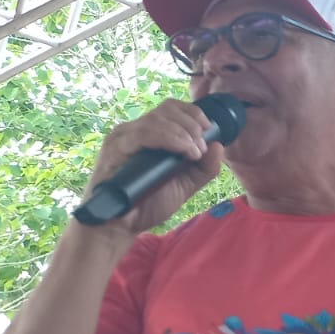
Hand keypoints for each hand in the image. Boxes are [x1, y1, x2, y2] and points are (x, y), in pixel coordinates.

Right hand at [84, 98, 226, 233]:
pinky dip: (170, 139)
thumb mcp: (186, 184)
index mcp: (149, 133)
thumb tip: (219, 145)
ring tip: (195, 153)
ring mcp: (123, 137)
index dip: (193, 113)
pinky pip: (145, 133)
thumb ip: (204, 168)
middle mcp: (135, 130)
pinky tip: (185, 152)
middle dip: (192, 124)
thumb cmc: (149, 203)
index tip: (209, 129)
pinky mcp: (115, 148)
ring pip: (157, 118)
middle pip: (167, 108)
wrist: (121, 226)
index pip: (171, 107)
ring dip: (184, 133)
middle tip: (202, 146)